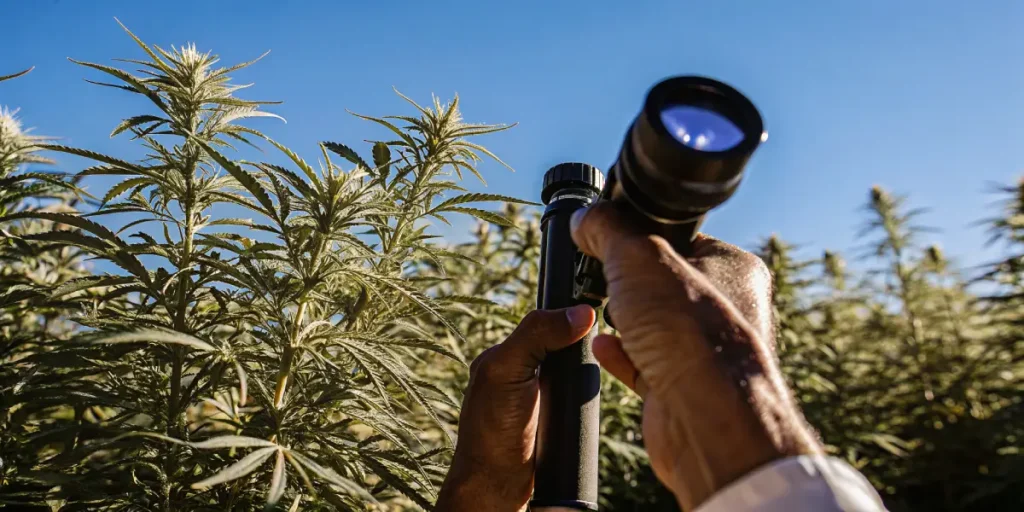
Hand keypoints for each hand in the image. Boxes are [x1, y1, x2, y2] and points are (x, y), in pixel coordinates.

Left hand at [434, 305, 595, 511]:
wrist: (499, 483)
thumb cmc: (493, 430)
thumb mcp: (507, 371)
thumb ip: (536, 336)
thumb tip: (580, 313)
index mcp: (505, 353)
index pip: (546, 321)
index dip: (569, 316)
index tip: (594, 313)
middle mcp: (522, 370)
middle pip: (565, 343)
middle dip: (583, 345)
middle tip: (601, 345)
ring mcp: (540, 394)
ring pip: (576, 369)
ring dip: (589, 371)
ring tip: (603, 368)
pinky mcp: (554, 415)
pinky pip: (579, 396)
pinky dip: (588, 395)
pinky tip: (593, 396)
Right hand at [572, 202, 821, 510]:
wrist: (705, 417)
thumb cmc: (689, 334)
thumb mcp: (637, 257)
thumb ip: (608, 229)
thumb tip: (585, 217)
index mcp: (733, 268)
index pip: (681, 239)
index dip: (641, 235)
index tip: (607, 235)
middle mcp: (727, 309)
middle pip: (664, 284)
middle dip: (628, 282)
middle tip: (602, 277)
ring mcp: (704, 352)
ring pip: (654, 326)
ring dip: (623, 319)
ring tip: (598, 310)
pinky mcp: (681, 387)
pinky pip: (643, 364)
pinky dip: (620, 355)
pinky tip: (601, 346)